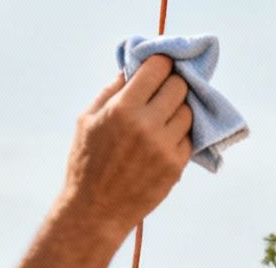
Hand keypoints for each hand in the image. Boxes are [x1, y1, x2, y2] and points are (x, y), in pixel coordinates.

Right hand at [57, 57, 193, 244]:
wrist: (94, 211)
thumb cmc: (86, 162)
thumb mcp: (87, 120)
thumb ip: (112, 90)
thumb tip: (134, 66)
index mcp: (122, 109)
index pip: (158, 68)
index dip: (160, 63)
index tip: (159, 66)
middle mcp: (146, 125)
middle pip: (179, 85)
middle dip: (171, 84)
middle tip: (163, 91)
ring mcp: (164, 146)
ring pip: (188, 111)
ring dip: (178, 109)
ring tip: (162, 118)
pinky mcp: (176, 165)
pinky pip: (189, 137)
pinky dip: (179, 134)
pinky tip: (163, 140)